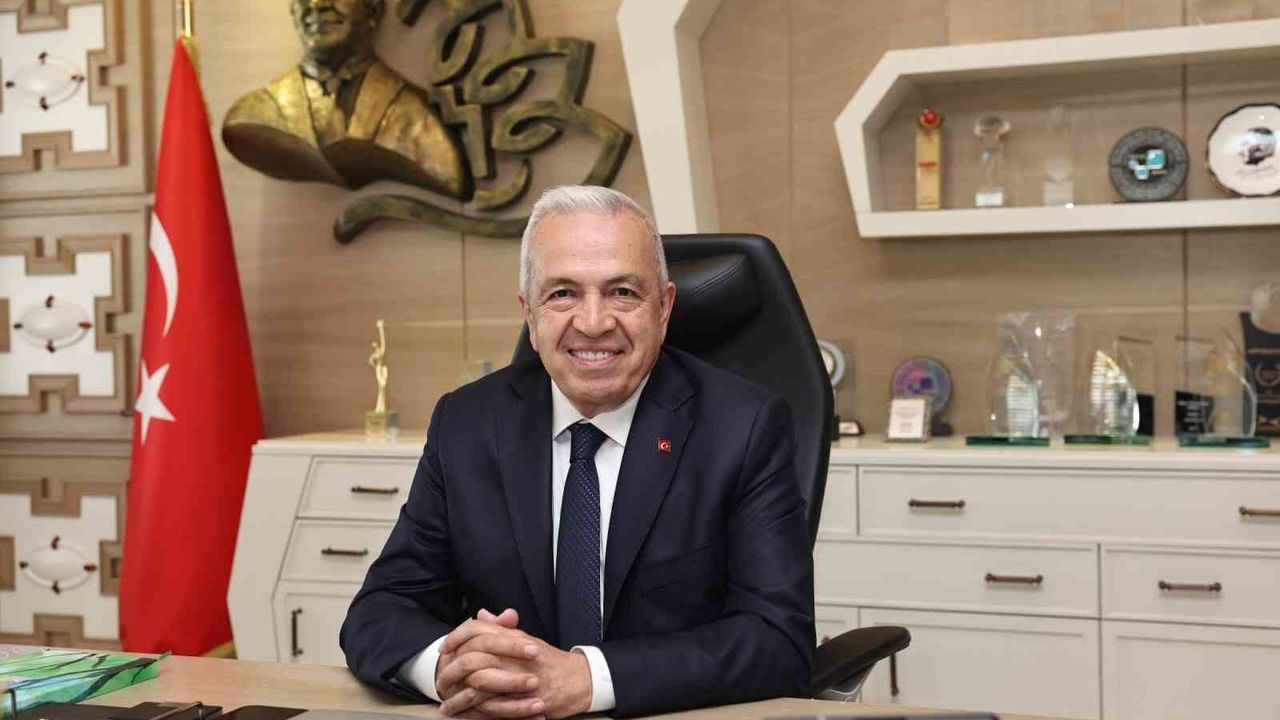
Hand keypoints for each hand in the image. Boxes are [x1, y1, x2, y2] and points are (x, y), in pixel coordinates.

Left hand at [437, 609, 592, 718]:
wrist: (580, 680)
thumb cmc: (550, 662)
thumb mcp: (526, 640)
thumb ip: (501, 629)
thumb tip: (481, 615)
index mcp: (513, 638)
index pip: (477, 630)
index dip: (457, 637)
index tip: (444, 649)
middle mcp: (514, 655)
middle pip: (472, 658)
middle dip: (450, 672)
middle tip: (440, 682)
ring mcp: (519, 678)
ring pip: (478, 686)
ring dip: (458, 698)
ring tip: (446, 705)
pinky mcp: (524, 700)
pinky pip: (492, 708)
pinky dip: (474, 714)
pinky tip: (464, 717)